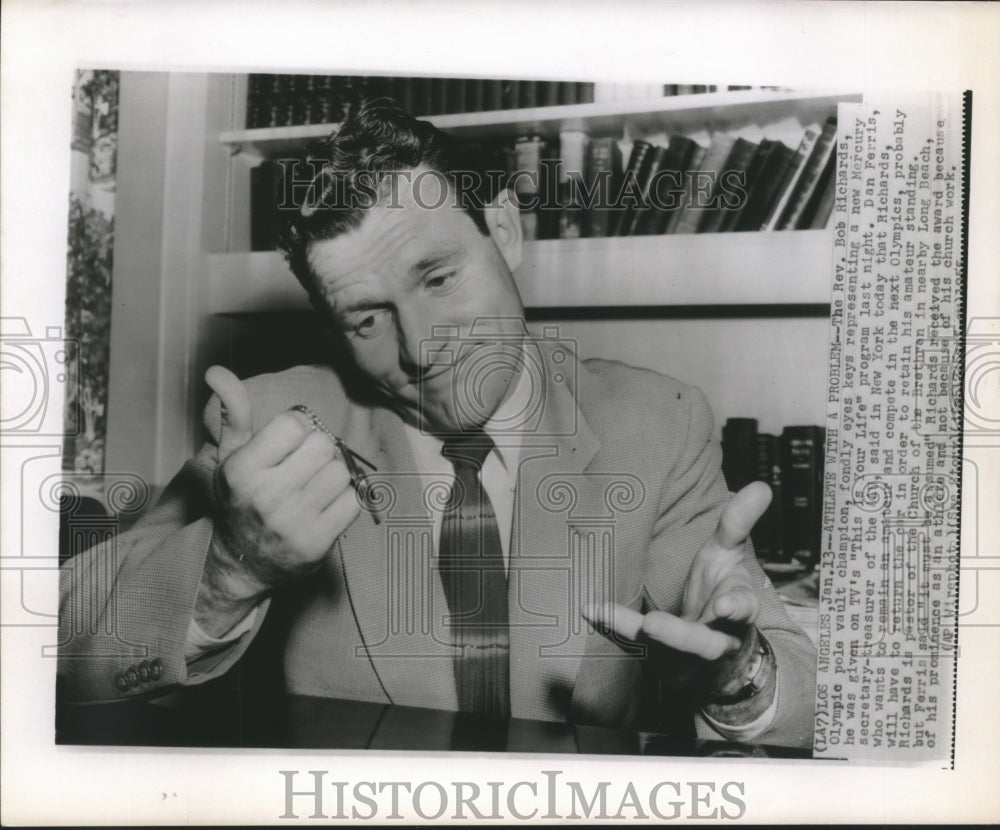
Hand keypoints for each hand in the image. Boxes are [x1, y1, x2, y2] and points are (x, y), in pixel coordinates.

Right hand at [202, 366, 361, 605]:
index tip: (286, 445)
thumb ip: (232, 412)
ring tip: (312, 488)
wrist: (244, 563)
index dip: (297, 429)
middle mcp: (266, 497)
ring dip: (333, 475)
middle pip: (323, 446)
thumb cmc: (242, 500)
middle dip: (318, 451)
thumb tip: (216, 371)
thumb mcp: (231, 456)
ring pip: (341, 472)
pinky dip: (345, 501)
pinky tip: (323, 507)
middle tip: (302, 467)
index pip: (296, 424)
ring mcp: (293, 523)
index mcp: (242, 471)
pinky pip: (353, 501)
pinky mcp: (317, 544)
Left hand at [582, 482, 771, 696]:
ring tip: (609, 616)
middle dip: (678, 636)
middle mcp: (714, 641)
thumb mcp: (729, 559)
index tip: (727, 605)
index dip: (736, 608)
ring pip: (663, 652)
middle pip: (700, 644)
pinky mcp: (656, 661)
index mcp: (736, 611)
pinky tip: (590, 610)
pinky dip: (611, 627)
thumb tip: (761, 486)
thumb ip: (738, 525)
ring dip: (635, 634)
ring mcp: (684, 658)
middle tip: (652, 626)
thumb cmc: (721, 595)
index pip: (742, 610)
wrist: (717, 652)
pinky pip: (631, 646)